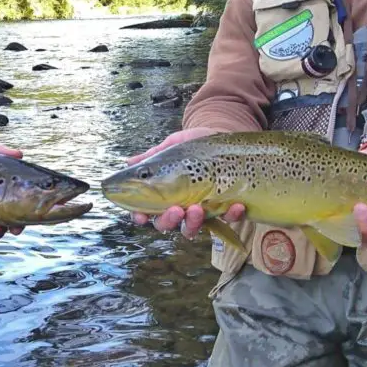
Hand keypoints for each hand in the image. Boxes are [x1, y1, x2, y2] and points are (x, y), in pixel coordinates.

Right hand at [126, 127, 245, 238]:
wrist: (224, 138)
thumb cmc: (193, 146)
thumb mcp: (174, 146)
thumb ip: (154, 156)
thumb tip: (130, 162)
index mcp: (163, 194)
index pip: (146, 211)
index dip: (140, 216)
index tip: (141, 216)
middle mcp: (180, 207)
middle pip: (167, 224)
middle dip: (169, 220)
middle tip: (176, 210)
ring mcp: (201, 211)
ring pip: (192, 228)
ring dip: (194, 223)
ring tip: (198, 209)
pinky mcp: (224, 210)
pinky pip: (227, 219)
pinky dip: (231, 214)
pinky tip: (236, 205)